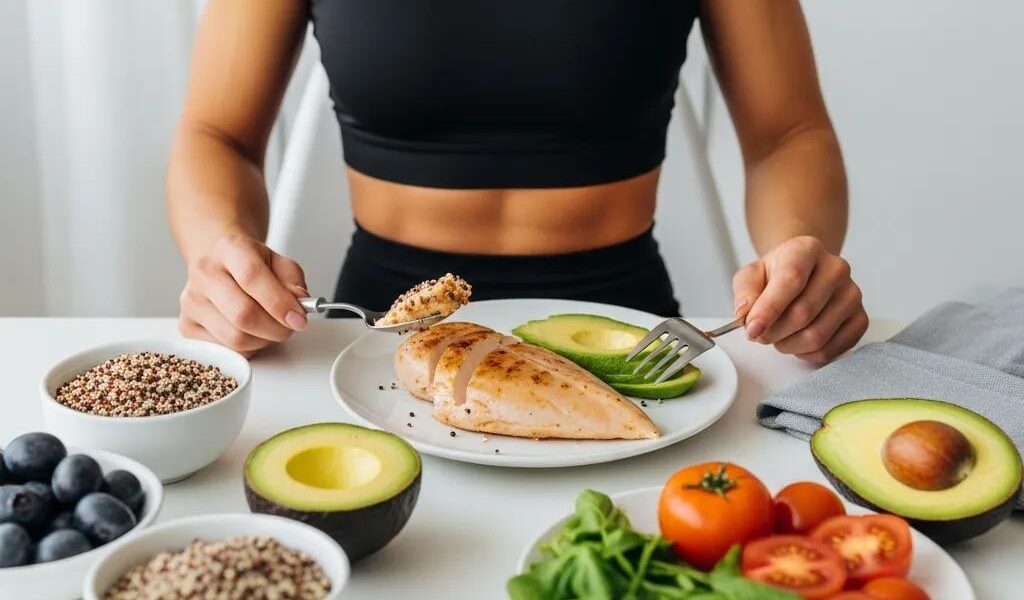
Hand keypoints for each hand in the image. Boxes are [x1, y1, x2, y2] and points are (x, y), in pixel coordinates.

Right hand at [178, 233, 308, 354]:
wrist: (222, 268)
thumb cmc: (253, 268)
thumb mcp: (279, 264)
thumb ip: (293, 281)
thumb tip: (299, 302)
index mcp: (229, 249)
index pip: (252, 276)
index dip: (279, 302)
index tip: (299, 319)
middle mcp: (204, 272)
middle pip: (243, 313)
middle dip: (276, 328)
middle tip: (289, 327)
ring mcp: (191, 300)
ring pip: (235, 337)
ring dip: (263, 341)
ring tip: (269, 328)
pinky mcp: (186, 325)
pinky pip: (225, 350)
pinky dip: (247, 348)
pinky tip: (250, 333)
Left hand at [732, 236, 866, 364]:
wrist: (804, 274)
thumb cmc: (775, 276)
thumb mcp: (751, 276)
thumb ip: (745, 292)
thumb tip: (745, 315)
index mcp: (806, 250)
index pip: (791, 280)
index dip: (769, 309)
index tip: (751, 329)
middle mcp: (836, 268)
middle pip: (803, 313)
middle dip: (774, 332)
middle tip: (759, 334)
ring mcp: (852, 294)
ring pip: (817, 336)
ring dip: (788, 345)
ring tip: (777, 336)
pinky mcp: (861, 318)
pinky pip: (831, 350)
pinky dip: (807, 355)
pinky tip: (797, 342)